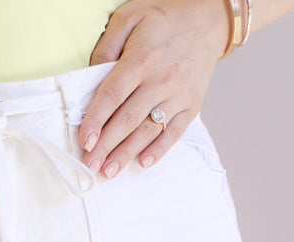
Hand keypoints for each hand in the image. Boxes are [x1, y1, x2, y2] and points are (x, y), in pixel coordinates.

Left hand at [79, 0, 230, 176]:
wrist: (209, 20)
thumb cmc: (165, 19)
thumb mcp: (130, 17)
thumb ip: (108, 46)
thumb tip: (91, 76)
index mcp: (141, 60)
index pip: (112, 96)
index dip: (96, 121)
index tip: (85, 141)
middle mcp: (160, 81)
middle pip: (127, 121)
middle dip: (106, 146)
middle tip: (90, 165)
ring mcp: (177, 96)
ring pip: (147, 131)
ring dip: (126, 154)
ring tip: (109, 171)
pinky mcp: (191, 105)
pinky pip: (173, 133)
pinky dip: (158, 150)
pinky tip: (142, 162)